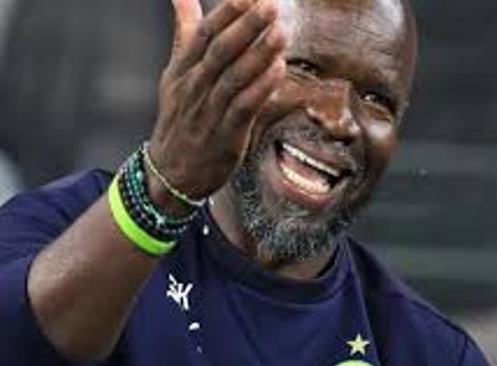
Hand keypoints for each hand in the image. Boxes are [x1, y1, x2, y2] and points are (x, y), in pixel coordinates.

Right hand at [147, 0, 286, 203]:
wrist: (171, 173)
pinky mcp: (224, 136)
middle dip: (246, 27)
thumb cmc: (180, 118)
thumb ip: (184, 34)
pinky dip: (261, 89)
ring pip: (233, 79)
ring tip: (281, 34)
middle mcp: (193, 88)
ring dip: (258, 55)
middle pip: (219, 52)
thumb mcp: (175, 75)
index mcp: (182, 70)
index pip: (202, 35)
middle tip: (270, 6)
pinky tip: (279, 70)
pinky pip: (243, 108)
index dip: (226, 14)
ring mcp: (208, 113)